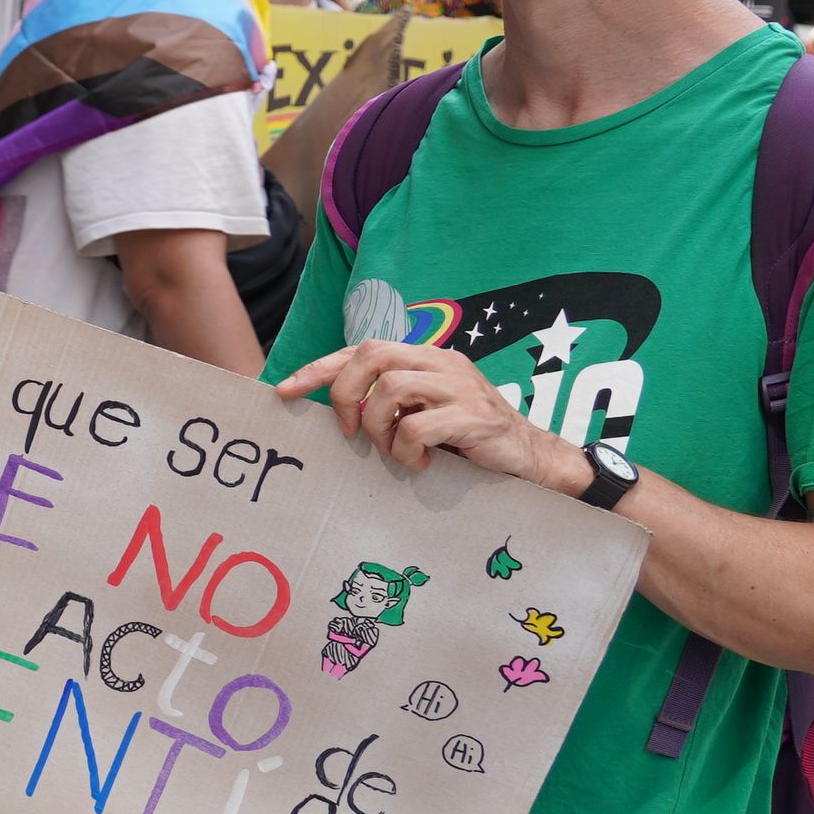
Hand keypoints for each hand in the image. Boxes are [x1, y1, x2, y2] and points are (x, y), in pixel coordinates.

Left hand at [273, 339, 578, 488]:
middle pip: (372, 356)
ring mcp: (460, 386)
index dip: (319, 368)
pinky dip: (406, 450)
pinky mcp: (474, 415)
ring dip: (378, 428)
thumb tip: (336, 411)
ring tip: (395, 452)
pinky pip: (416, 427)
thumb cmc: (467, 439)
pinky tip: (421, 464)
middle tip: (350, 431)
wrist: (529, 458)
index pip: (362, 350)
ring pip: (390, 389)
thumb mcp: (423, 412)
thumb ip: (388, 403)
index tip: (284, 390)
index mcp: (425, 357)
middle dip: (346, 394)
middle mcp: (441, 362)